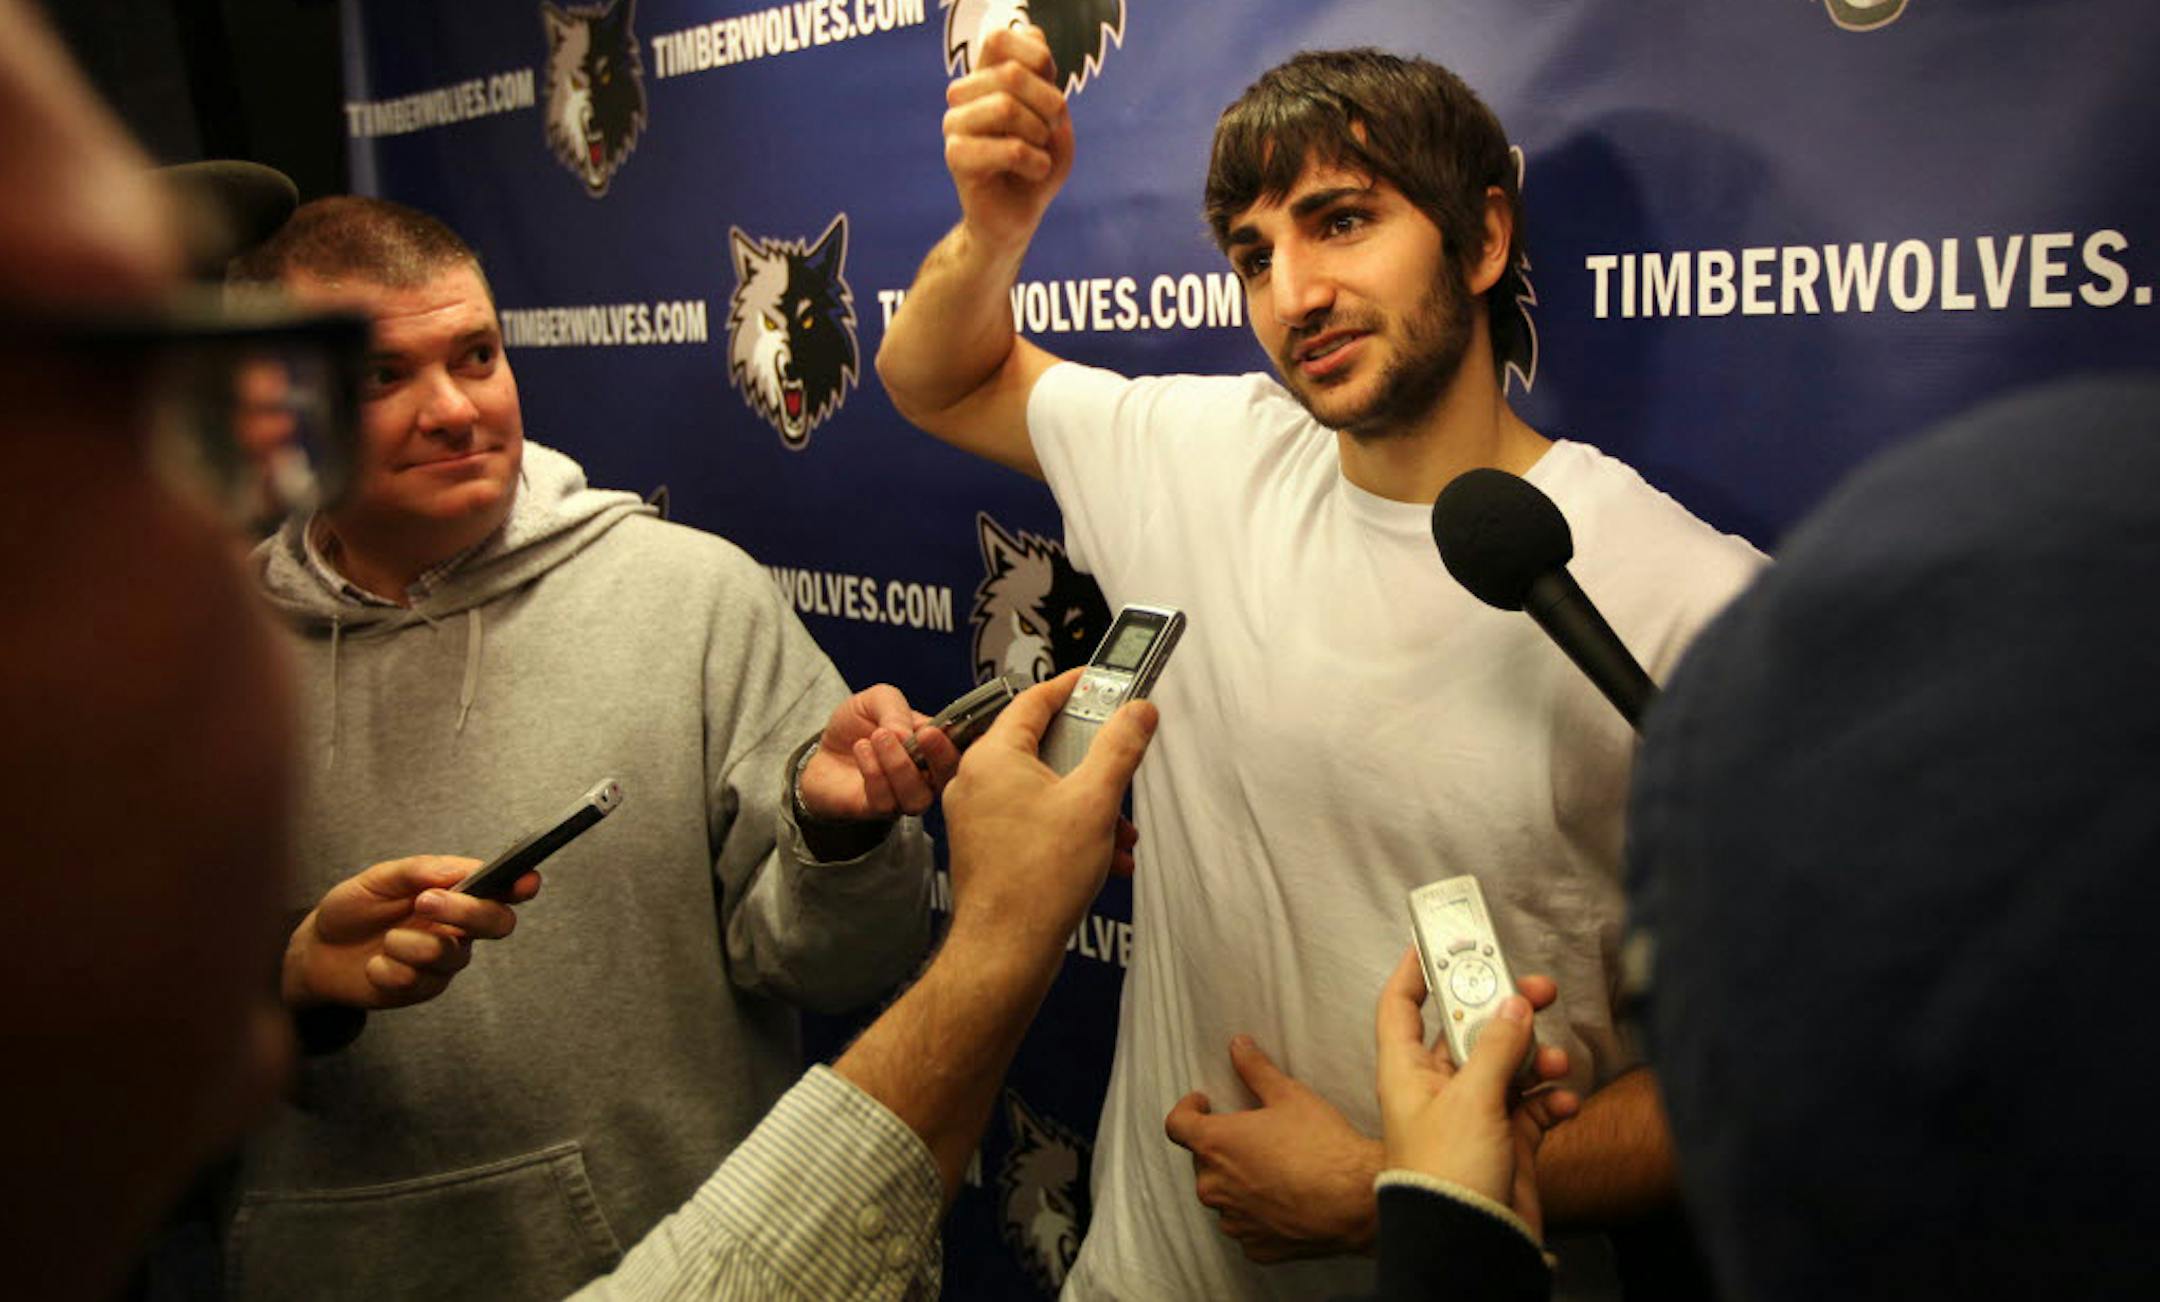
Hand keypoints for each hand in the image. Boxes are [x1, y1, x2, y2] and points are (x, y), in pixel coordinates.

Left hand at [281, 856, 535, 1009]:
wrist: (318, 950)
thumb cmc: (354, 907)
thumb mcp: (380, 879)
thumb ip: (420, 871)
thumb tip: (461, 868)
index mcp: (457, 894)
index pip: (502, 889)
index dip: (521, 885)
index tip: (525, 882)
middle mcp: (459, 928)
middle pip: (497, 923)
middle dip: (466, 912)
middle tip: (425, 901)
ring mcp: (444, 961)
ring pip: (451, 956)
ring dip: (411, 945)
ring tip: (385, 941)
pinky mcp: (423, 988)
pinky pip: (418, 981)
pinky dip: (388, 970)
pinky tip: (374, 965)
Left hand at [799, 683, 961, 820]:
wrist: (823, 750)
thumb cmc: (857, 725)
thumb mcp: (876, 699)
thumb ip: (894, 708)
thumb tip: (908, 735)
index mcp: (935, 746)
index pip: (962, 750)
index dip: (960, 743)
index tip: (941, 729)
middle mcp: (926, 776)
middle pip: (949, 779)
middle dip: (941, 757)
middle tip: (924, 735)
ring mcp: (904, 797)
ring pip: (917, 796)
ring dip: (899, 765)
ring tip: (878, 736)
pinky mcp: (877, 810)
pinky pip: (885, 802)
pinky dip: (874, 773)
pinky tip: (861, 750)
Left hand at [942, 668, 1155, 957]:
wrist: (1005, 951)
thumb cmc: (1038, 878)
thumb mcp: (1094, 801)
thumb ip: (1120, 748)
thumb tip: (1138, 711)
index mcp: (993, 757)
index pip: (1034, 699)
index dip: (1074, 685)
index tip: (1103, 680)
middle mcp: (976, 780)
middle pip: (1044, 746)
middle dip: (1093, 764)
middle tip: (1122, 765)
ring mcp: (978, 815)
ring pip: (1044, 790)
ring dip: (1089, 805)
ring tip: (1118, 832)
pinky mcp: (987, 845)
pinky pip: (1034, 820)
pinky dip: (1070, 830)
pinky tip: (1103, 858)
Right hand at [943, 24, 1073, 250]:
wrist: (1020, 216)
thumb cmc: (1037, 164)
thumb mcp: (1053, 114)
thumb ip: (1044, 74)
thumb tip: (1031, 30)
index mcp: (984, 78)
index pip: (999, 38)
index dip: (1036, 58)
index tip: (1051, 89)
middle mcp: (963, 96)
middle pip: (1012, 73)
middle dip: (1049, 103)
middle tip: (1050, 131)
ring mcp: (954, 124)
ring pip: (1006, 106)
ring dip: (1040, 133)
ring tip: (1040, 152)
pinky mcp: (955, 156)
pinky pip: (1008, 148)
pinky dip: (1035, 162)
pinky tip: (1034, 171)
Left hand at [1164, 1038, 1385, 1261]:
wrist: (1357, 1201)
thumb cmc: (1322, 1145)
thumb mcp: (1289, 1096)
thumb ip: (1255, 1069)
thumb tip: (1238, 1046)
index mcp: (1215, 1145)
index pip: (1176, 1125)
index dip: (1187, 1110)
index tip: (1205, 1104)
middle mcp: (1214, 1187)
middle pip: (1202, 1161)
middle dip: (1221, 1146)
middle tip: (1254, 1135)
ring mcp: (1234, 1221)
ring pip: (1224, 1196)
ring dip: (1238, 1182)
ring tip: (1273, 1169)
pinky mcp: (1256, 1247)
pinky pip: (1246, 1226)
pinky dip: (1257, 1213)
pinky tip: (1285, 1200)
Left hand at [1373, 948, 1577, 1239]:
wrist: (1471, 1246)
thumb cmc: (1447, 1175)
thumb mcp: (1469, 1099)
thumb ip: (1496, 1046)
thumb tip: (1513, 1003)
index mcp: (1407, 1071)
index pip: (1401, 1006)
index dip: (1415, 970)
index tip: (1438, 939)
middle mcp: (1438, 1088)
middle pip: (1469, 1029)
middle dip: (1506, 1009)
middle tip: (1540, 989)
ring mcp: (1474, 1114)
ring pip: (1509, 1065)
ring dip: (1538, 1059)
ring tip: (1556, 1063)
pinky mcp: (1507, 1141)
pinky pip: (1533, 1104)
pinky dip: (1552, 1100)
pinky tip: (1565, 1104)